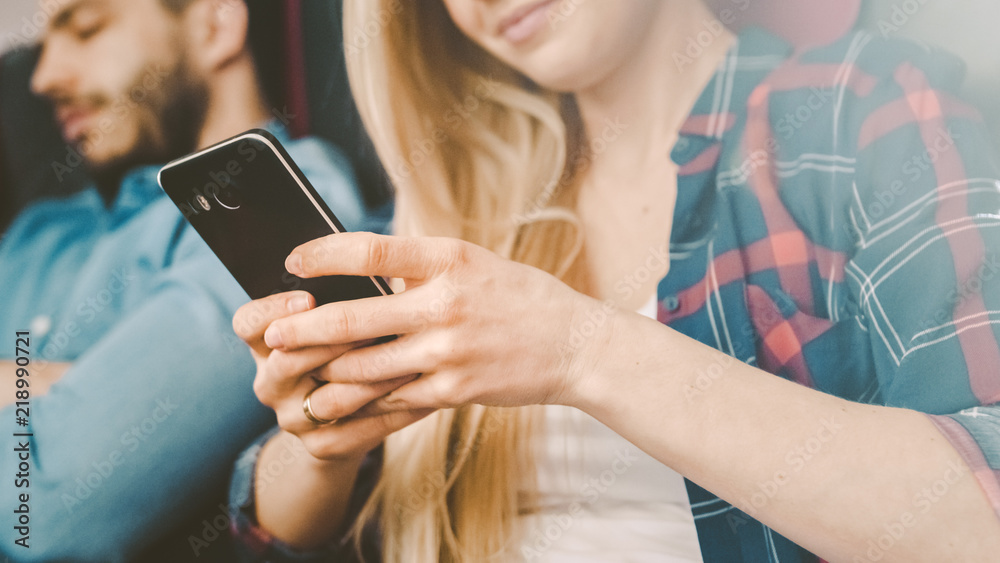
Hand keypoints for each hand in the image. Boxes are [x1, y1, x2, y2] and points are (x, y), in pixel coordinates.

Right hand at [233, 291, 434, 460]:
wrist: (354, 416)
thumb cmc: (352, 345)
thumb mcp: (339, 318)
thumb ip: (345, 299)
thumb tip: (375, 271)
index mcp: (267, 343)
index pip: (248, 322)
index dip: (273, 310)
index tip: (308, 298)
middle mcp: (271, 381)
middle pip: (287, 361)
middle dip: (333, 341)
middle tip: (375, 327)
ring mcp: (293, 418)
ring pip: (327, 399)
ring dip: (370, 378)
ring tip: (410, 359)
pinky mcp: (322, 446)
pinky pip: (359, 430)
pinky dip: (394, 410)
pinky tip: (425, 391)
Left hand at [262, 232, 607, 416]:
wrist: (574, 344)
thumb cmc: (519, 297)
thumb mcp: (474, 264)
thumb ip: (421, 269)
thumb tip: (361, 275)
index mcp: (450, 260)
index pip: (373, 252)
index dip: (324, 255)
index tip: (292, 260)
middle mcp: (446, 304)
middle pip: (356, 318)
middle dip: (304, 330)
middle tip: (271, 337)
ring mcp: (449, 351)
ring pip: (366, 368)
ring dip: (324, 375)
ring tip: (296, 378)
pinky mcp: (453, 390)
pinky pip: (394, 398)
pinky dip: (362, 404)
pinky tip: (337, 405)